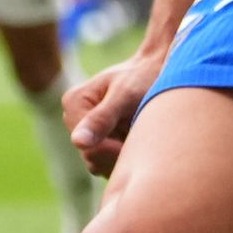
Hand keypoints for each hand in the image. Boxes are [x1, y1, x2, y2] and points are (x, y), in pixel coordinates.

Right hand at [64, 46, 166, 175]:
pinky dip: (126, 156)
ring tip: (141, 135)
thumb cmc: (144, 76)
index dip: (115, 150)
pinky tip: (138, 140)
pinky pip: (108, 163)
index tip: (139, 141)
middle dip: (120, 152)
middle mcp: (74, 118)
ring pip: (101, 164)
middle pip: (93, 157)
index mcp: (73, 103)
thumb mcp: (125, 95)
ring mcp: (86, 131)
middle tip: (144, 137)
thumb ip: (102, 118)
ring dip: (124, 156)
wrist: (159, 69)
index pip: (88, 146)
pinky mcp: (98, 141)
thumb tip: (77, 142)